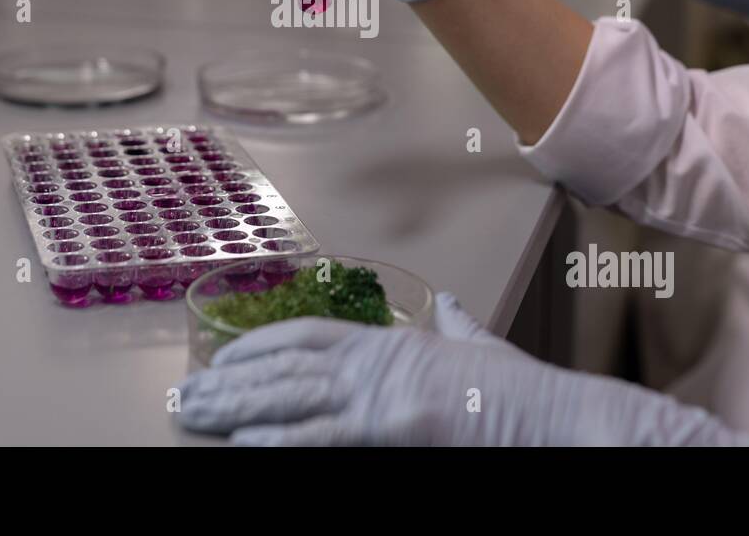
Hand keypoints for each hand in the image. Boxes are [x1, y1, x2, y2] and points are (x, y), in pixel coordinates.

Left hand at [178, 292, 748, 445]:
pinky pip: (319, 435)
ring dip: (237, 404)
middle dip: (233, 379)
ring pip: (290, 396)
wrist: (560, 417)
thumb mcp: (482, 352)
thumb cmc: (523, 395)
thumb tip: (450, 306)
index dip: (263, 343)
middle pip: (288, 364)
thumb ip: (457, 329)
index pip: (311, 334)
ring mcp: (382, 393)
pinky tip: (240, 441)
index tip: (228, 352)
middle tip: (188, 392)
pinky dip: (277, 436)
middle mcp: (380, 359)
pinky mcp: (389, 427)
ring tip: (195, 413)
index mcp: (395, 342)